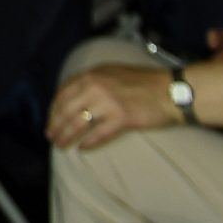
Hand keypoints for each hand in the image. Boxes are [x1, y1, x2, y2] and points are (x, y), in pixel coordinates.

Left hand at [47, 65, 175, 150]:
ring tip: (61, 145)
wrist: (171, 90)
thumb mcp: (111, 73)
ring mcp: (108, 103)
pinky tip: (83, 149)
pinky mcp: (122, 118)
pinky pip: (99, 134)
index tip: (50, 120)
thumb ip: (91, 81)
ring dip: (67, 135)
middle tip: (50, 136)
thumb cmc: (143, 82)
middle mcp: (95, 87)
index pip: (62, 93)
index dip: (53, 109)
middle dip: (55, 125)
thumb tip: (73, 96)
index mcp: (90, 75)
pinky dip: (88, 143)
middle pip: (66, 110)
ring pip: (78, 123)